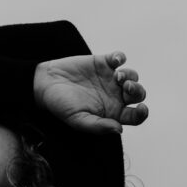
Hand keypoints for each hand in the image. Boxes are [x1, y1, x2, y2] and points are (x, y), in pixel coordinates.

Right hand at [33, 51, 147, 133]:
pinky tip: (114, 61)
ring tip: (117, 76)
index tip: (142, 108)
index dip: (142, 113)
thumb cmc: (60, 105)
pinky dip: (120, 57)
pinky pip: (119, 58)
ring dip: (129, 75)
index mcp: (112, 113)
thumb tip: (119, 129)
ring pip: (132, 76)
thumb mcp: (77, 120)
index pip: (135, 115)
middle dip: (137, 91)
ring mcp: (110, 78)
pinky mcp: (103, 62)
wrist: (44, 84)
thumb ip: (98, 126)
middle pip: (138, 94)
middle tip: (126, 88)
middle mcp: (115, 96)